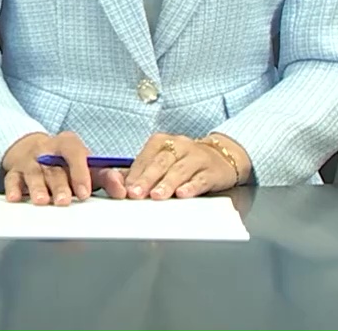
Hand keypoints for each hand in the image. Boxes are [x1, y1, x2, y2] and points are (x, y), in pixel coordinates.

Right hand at [0, 131, 129, 204]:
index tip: (85, 193)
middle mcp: (46, 150)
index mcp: (67, 144)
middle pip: (53, 168)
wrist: (34, 150)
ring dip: (38, 188)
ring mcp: (29, 160)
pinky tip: (16, 198)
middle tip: (64, 201)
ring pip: (33, 174)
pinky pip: (12, 179)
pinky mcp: (14, 171)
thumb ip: (105, 176)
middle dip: (59, 186)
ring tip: (42, 202)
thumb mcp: (86, 164)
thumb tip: (123, 191)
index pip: (74, 153)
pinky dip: (13, 189)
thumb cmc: (65, 162)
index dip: (80, 172)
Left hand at [123, 132, 248, 199]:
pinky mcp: (212, 171)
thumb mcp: (160, 162)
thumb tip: (115, 183)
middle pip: (160, 162)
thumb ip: (138, 172)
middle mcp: (179, 146)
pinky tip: (183, 194)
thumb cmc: (183, 162)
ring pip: (179, 170)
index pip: (144, 158)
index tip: (125, 190)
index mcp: (161, 142)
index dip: (134, 175)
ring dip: (167, 183)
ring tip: (156, 195)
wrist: (221, 157)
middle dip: (146, 179)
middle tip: (135, 194)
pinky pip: (200, 179)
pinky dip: (191, 186)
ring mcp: (196, 157)